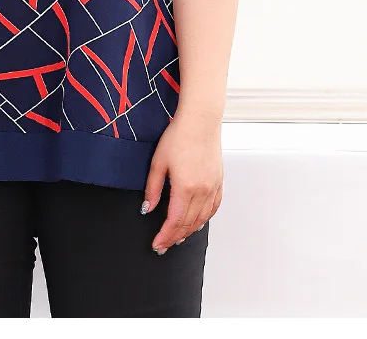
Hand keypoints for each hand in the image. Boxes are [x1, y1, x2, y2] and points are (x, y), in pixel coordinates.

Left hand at [141, 113, 223, 253]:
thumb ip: (152, 188)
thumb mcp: (158, 162)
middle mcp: (202, 191)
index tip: (157, 244)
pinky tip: (197, 222)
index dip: (165, 236)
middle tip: (164, 245)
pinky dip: (204, 219)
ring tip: (178, 237)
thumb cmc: (178, 136)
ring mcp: (213, 187)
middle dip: (174, 237)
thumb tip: (147, 208)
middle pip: (188, 224)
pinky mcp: (219, 181)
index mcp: (185, 188)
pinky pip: (213, 208)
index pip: (175, 222)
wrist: (200, 120)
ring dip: (189, 231)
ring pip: (202, 219)